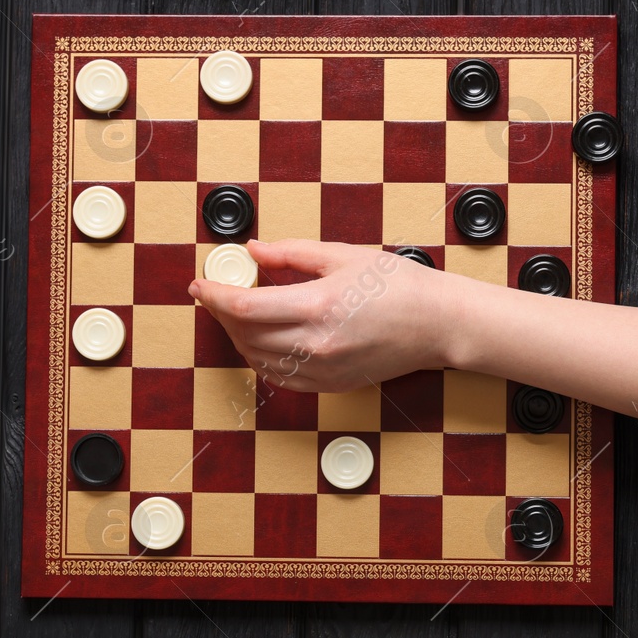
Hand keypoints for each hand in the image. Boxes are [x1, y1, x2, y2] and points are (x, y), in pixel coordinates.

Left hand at [190, 239, 454, 393]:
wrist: (437, 323)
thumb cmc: (399, 286)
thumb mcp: (342, 256)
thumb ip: (291, 254)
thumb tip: (253, 252)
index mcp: (318, 306)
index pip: (243, 307)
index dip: (214, 295)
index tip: (200, 284)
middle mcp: (315, 344)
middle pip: (244, 333)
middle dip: (221, 312)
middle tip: (216, 293)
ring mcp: (322, 370)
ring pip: (256, 358)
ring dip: (238, 336)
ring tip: (237, 313)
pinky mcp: (329, 385)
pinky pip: (279, 377)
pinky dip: (260, 358)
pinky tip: (261, 340)